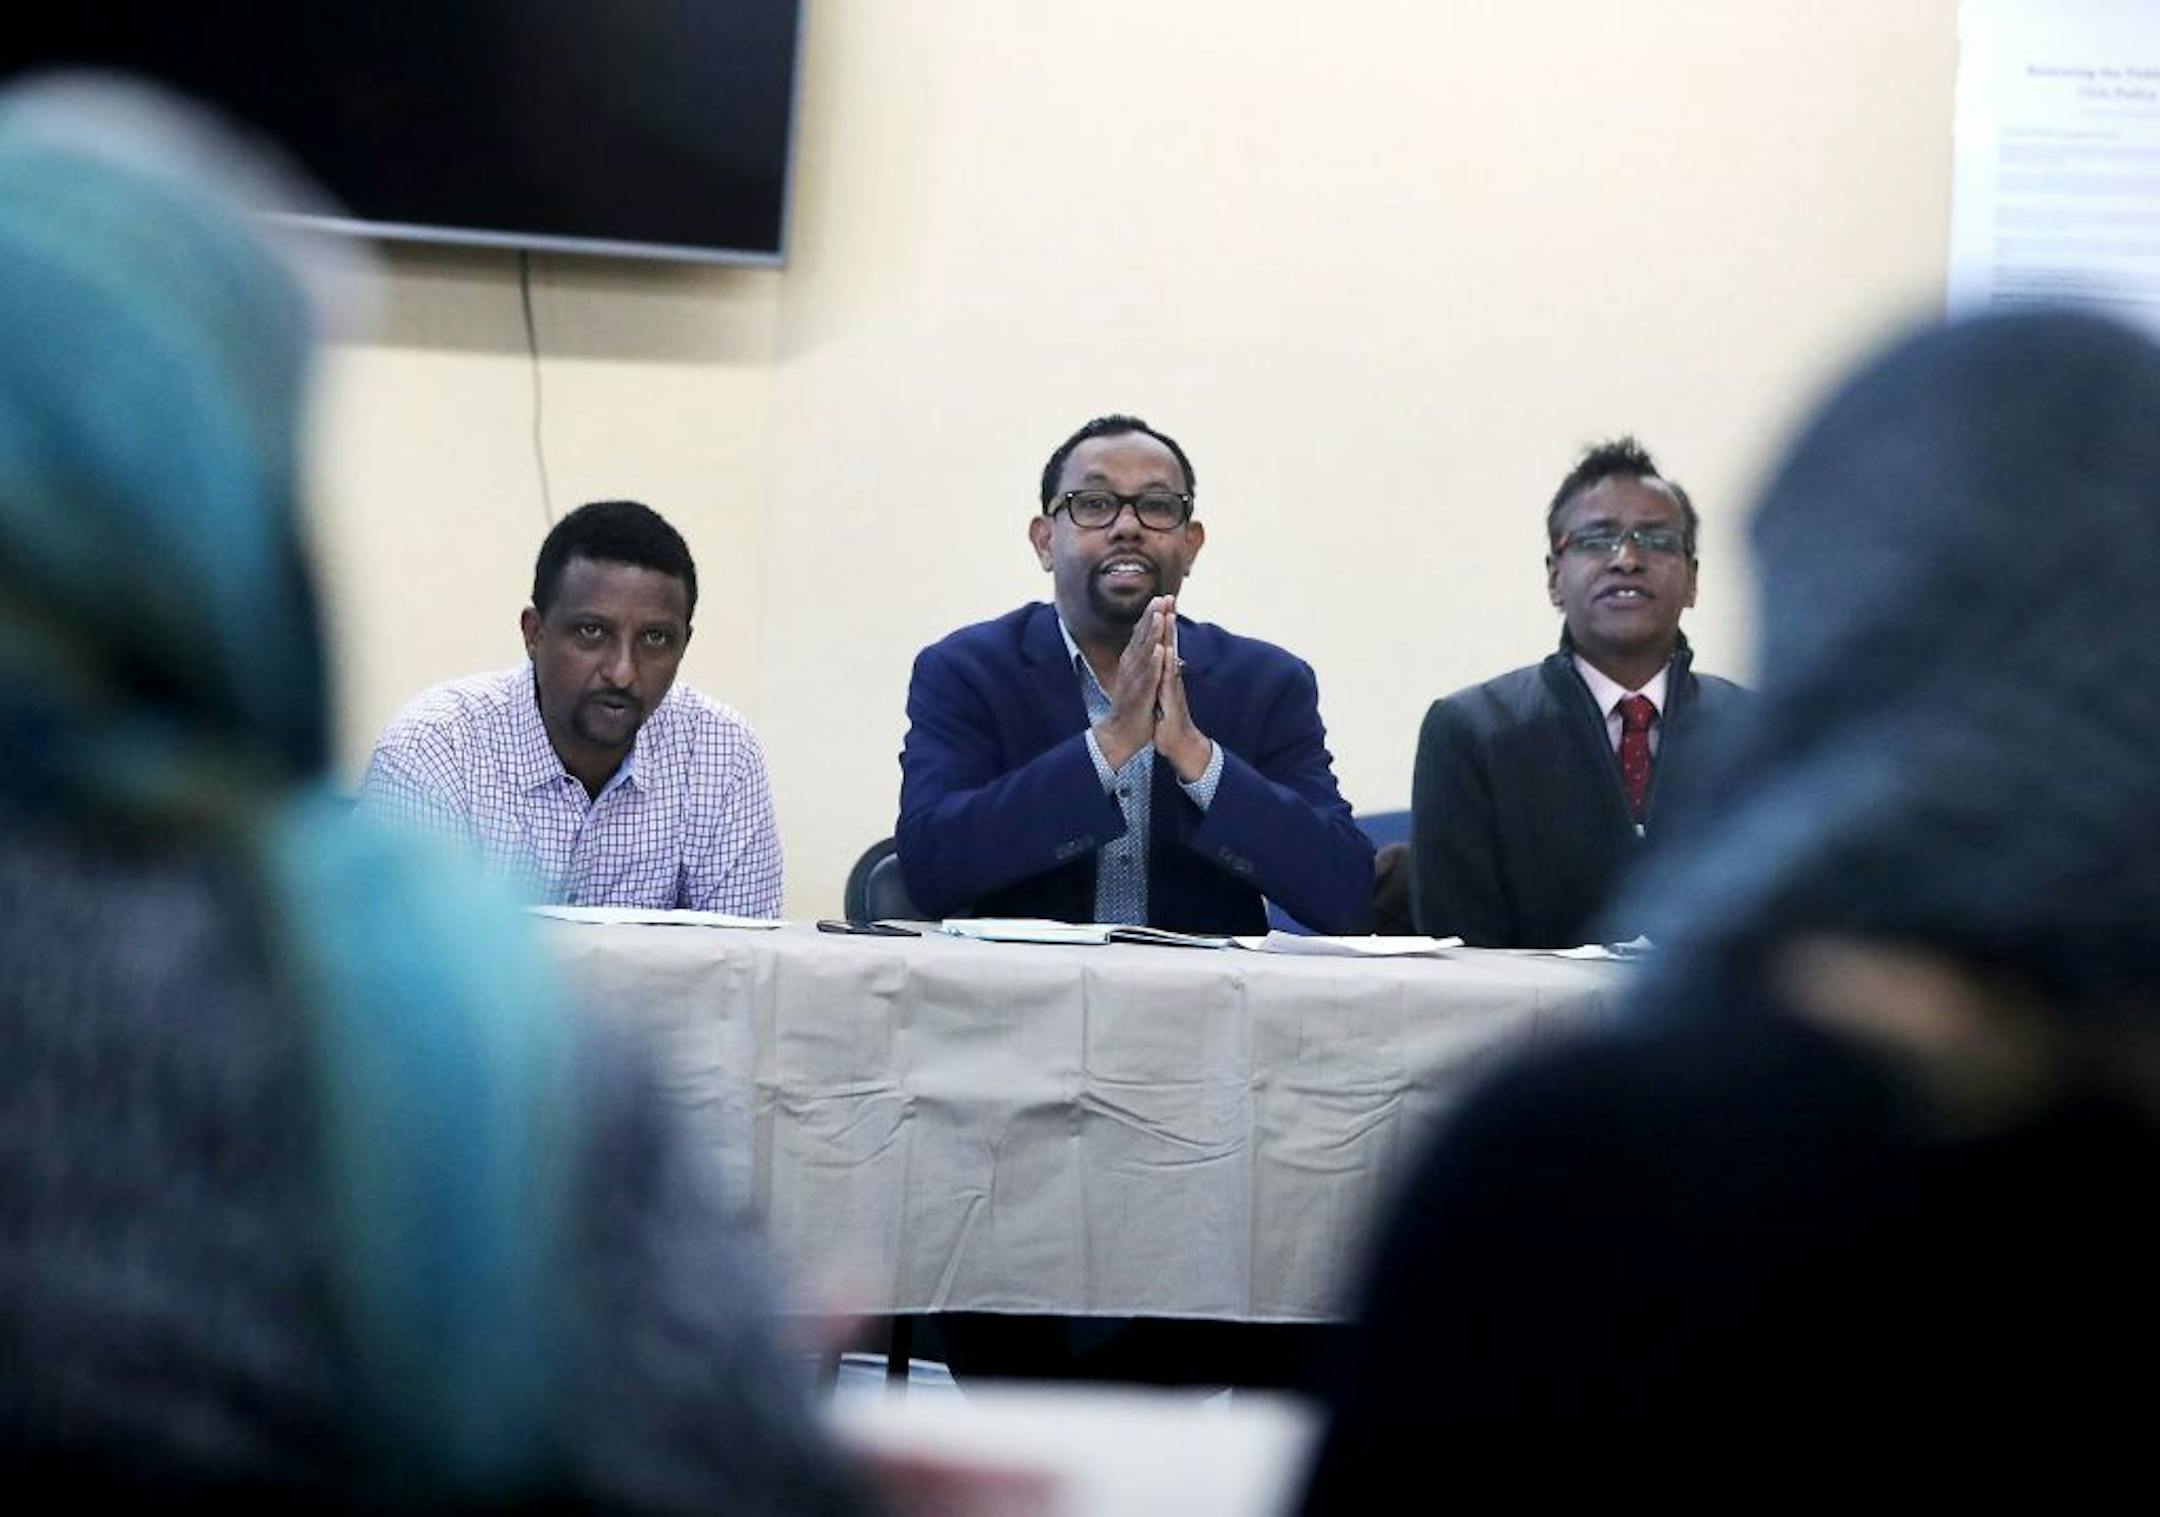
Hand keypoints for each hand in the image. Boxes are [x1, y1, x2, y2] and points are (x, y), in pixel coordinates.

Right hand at [1092, 596, 1172, 768]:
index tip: (1162, 597)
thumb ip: (1141, 661)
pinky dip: (1154, 663)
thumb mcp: (1137, 679)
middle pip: (1143, 638)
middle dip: (1153, 616)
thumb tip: (1148, 644)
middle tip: (1162, 596)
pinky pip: (1149, 677)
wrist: (1120, 735)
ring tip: (1160, 615)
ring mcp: (1135, 681)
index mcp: (1133, 663)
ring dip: (1153, 633)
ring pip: (1145, 653)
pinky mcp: (1139, 695)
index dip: (1152, 615)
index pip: (1143, 635)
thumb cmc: (1133, 706)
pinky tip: (1161, 650)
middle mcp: (1131, 668)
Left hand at [1153, 607, 1212, 781]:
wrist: (1179, 743)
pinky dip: (1166, 665)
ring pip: (1170, 657)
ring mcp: (1172, 686)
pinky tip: (1165, 652)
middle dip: (1167, 619)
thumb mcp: (1161, 693)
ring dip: (1169, 636)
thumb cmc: (1168, 718)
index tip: (1160, 601)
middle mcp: (1171, 675)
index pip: (1163, 642)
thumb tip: (1162, 661)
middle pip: (1169, 642)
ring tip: (1167, 615)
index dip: (1161, 622)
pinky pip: (1168, 679)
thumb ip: (1162, 676)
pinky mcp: (1171, 700)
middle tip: (1168, 596)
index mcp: (1166, 672)